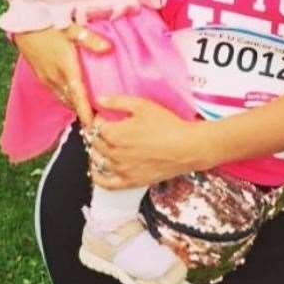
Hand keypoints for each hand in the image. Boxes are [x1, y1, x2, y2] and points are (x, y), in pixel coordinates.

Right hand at [14, 24, 111, 126]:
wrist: (23, 25)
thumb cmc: (49, 25)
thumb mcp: (71, 28)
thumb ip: (90, 40)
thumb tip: (109, 48)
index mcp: (65, 68)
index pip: (78, 96)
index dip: (85, 112)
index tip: (93, 126)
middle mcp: (55, 78)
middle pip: (72, 102)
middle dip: (83, 113)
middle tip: (99, 122)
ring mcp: (46, 79)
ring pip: (64, 99)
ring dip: (75, 107)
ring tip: (89, 114)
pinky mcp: (41, 77)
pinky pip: (56, 93)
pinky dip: (67, 99)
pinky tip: (74, 98)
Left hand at [84, 95, 204, 188]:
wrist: (188, 147)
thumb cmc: (168, 125)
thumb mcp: (142, 106)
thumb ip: (117, 102)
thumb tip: (98, 100)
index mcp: (115, 134)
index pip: (95, 126)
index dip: (98, 119)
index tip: (105, 116)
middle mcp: (114, 153)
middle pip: (95, 143)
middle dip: (96, 134)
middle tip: (104, 128)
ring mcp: (122, 169)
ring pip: (97, 161)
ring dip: (96, 151)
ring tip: (102, 144)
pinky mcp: (131, 181)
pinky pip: (106, 183)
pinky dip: (97, 177)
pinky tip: (97, 170)